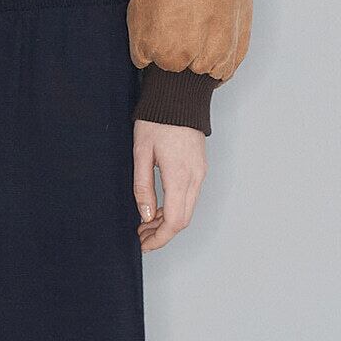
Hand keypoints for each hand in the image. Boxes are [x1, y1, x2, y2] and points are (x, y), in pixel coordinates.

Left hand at [132, 118, 207, 251]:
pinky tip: (159, 206)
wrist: (178, 95)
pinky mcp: (200, 166)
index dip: (159, 239)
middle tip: (140, 236)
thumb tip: (145, 216)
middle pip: (183, 220)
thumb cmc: (156, 120)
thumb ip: (143, 186)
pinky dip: (175, 207)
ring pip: (187, 209)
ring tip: (145, 223)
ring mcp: (200, 172)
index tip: (142, 245)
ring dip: (168, 221)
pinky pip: (190, 196)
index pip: (174, 222)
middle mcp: (195, 178)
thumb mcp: (141, 153)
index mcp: (180, 176)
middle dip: (162, 233)